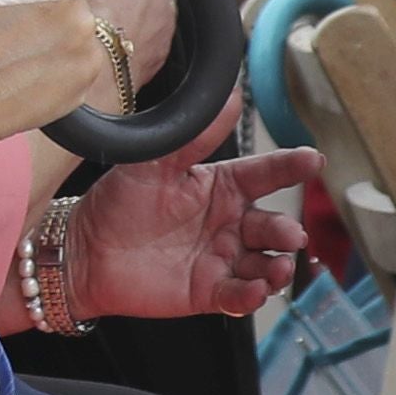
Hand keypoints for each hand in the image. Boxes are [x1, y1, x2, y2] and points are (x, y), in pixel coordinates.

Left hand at [68, 149, 320, 322]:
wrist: (82, 251)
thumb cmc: (116, 203)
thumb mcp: (152, 164)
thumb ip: (193, 138)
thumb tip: (228, 98)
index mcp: (221, 187)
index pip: (264, 174)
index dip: (290, 166)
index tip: (313, 160)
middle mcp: (229, 223)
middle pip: (272, 226)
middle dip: (286, 231)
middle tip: (290, 234)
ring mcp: (221, 258)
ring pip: (265, 264)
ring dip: (278, 267)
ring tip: (278, 267)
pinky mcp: (209, 291)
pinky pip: (239, 296)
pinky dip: (252, 296)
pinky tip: (255, 290)